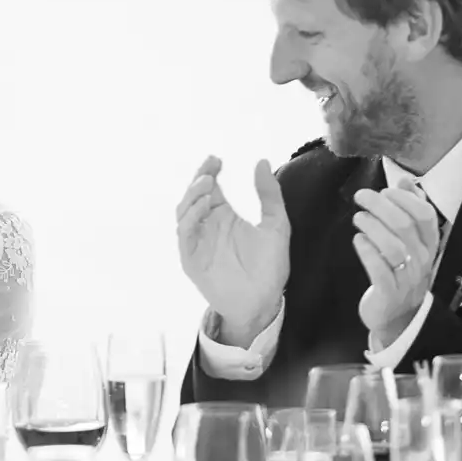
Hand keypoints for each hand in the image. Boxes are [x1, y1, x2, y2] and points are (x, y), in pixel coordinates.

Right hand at [176, 156, 290, 343]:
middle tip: (211, 168)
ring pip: (184, 212)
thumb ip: (269, 195)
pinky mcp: (191, 258)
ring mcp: (197, 242)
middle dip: (199, 179)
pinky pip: (185, 234)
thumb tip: (262, 162)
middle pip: (194, 196)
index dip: (210, 171)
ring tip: (209, 184)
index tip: (217, 159)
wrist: (263, 301)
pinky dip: (191, 217)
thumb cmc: (270, 267)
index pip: (211, 188)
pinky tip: (205, 206)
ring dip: (193, 196)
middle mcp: (207, 226)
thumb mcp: (277, 225)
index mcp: (224, 217)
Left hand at [352, 186, 444, 347]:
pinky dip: (367, 251)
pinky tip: (358, 240)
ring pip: (393, 246)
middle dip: (380, 206)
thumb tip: (406, 179)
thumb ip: (410, 209)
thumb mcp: (411, 240)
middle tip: (361, 197)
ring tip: (358, 218)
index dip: (404, 198)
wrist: (398, 315)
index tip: (384, 190)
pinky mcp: (389, 292)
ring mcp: (408, 277)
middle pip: (404, 226)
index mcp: (430, 244)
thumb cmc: (401, 269)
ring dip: (372, 227)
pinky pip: (379, 269)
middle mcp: (423, 259)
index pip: (425, 214)